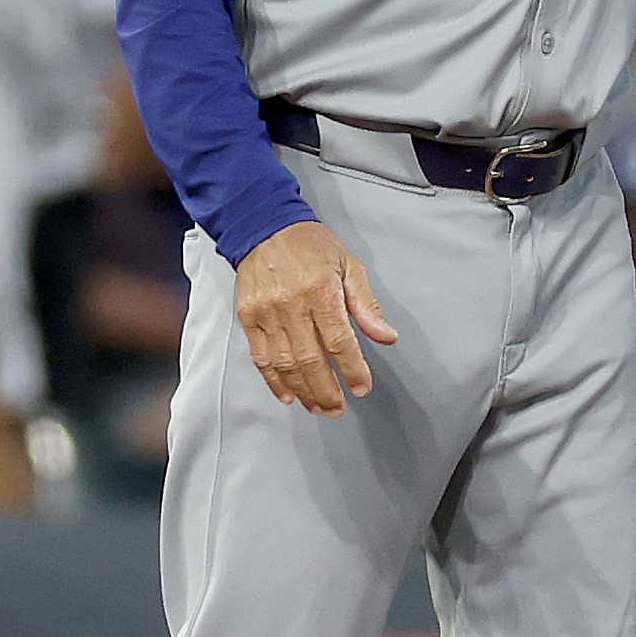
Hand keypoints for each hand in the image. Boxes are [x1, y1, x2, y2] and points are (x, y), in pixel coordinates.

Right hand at [235, 219, 398, 414]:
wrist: (264, 227)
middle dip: (327, 390)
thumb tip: (386, 336)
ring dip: (304, 391)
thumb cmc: (311, 245)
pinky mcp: (249, 318)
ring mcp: (267, 313)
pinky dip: (274, 381)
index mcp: (320, 291)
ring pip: (286, 363)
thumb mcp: (349, 266)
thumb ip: (367, 305)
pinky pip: (261, 357)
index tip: (362, 387)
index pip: (340, 341)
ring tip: (319, 408)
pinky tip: (289, 395)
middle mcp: (291, 305)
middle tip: (338, 409)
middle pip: (311, 359)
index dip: (352, 370)